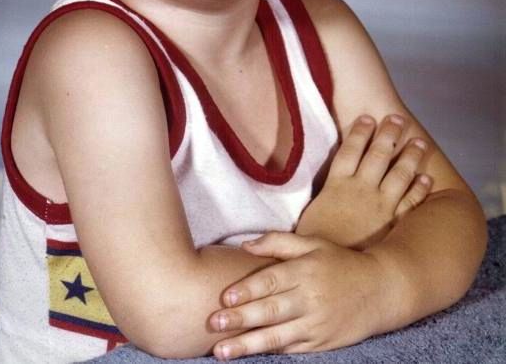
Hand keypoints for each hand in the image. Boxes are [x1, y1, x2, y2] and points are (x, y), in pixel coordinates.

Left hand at [209, 232, 393, 356]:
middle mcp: (310, 299)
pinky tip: (249, 357)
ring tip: (221, 352)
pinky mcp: (321, 344)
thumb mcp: (313, 244)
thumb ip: (278, 242)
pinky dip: (270, 353)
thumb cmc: (340, 263)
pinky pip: (291, 350)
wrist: (381, 290)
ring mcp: (316, 325)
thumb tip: (245, 245)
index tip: (223, 298)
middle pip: (270, 311)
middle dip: (240, 319)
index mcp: (305, 271)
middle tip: (213, 324)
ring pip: (277, 337)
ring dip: (247, 344)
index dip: (247, 290)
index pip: (271, 281)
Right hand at [295, 113, 431, 248]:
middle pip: (377, 155)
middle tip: (397, 119)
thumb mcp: (312, 209)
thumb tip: (326, 178)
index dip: (360, 132)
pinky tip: (426, 178)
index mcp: (337, 184)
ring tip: (419, 142)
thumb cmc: (314, 240)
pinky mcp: (392, 224)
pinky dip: (419, 189)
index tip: (368, 117)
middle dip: (388, 135)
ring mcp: (379, 206)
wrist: (328, 268)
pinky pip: (410, 202)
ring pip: (399, 174)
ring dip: (410, 156)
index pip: (350, 149)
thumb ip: (323, 192)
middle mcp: (360, 189)